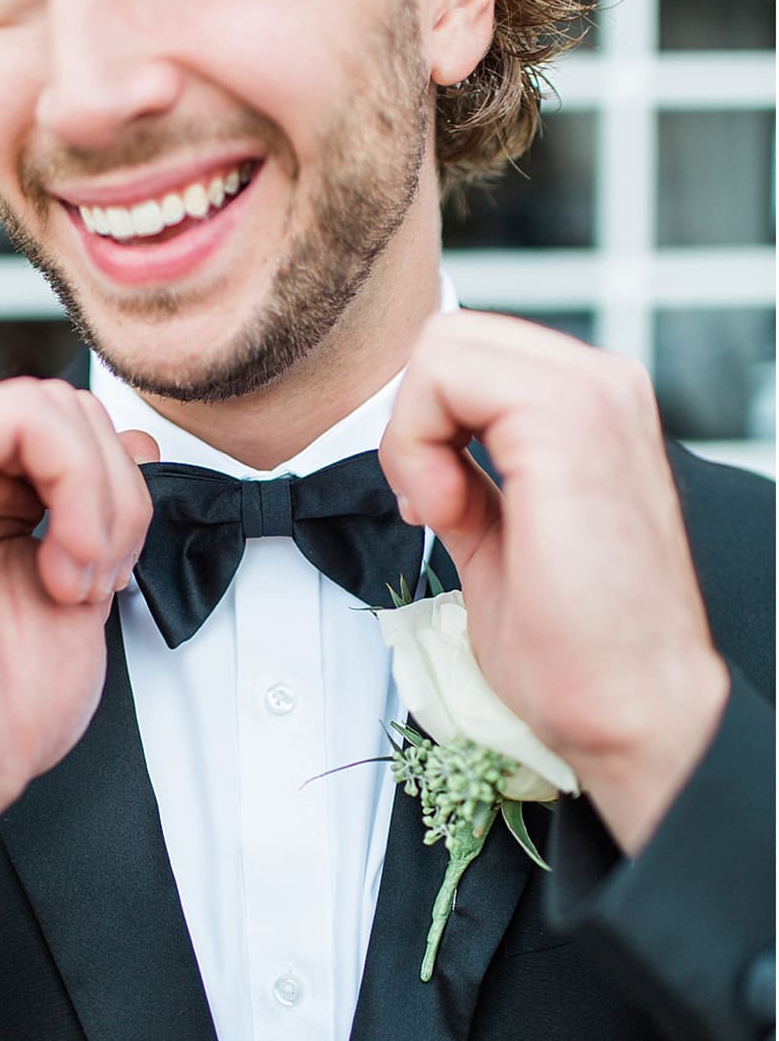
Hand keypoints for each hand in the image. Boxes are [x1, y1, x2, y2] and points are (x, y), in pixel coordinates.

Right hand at [0, 378, 156, 959]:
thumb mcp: (77, 585)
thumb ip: (98, 511)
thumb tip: (137, 443)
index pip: (70, 433)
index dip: (120, 489)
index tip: (114, 570)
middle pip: (70, 409)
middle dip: (118, 495)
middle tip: (98, 580)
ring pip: (56, 406)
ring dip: (101, 500)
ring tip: (76, 580)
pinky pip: (26, 414)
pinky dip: (77, 485)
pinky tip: (61, 560)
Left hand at [380, 312, 728, 853]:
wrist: (628, 703)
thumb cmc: (572, 640)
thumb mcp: (496, 531)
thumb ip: (464, 473)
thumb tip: (420, 446)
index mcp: (588, 406)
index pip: (463, 354)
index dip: (424, 425)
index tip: (438, 501)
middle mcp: (601, 385)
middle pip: (447, 337)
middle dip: (412, 421)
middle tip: (435, 503)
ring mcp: (594, 394)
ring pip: (441, 346)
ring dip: (413, 435)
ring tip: (445, 509)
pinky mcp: (571, 421)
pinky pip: (445, 374)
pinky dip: (416, 445)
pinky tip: (445, 510)